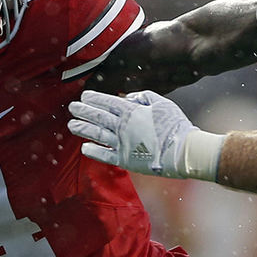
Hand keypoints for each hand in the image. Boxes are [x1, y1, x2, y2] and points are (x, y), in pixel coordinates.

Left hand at [68, 90, 196, 177]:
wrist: (184, 151)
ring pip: (97, 135)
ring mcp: (122, 144)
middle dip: (84, 111)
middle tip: (73, 107)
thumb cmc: (176, 125)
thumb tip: (129, 97)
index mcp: (132, 111)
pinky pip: (104, 155)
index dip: (95, 98)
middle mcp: (123, 127)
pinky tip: (84, 147)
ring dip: (83, 129)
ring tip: (72, 125)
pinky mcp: (125, 160)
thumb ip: (144, 96)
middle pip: (98, 117)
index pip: (108, 102)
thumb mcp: (163, 103)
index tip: (84, 96)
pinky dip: (93, 151)